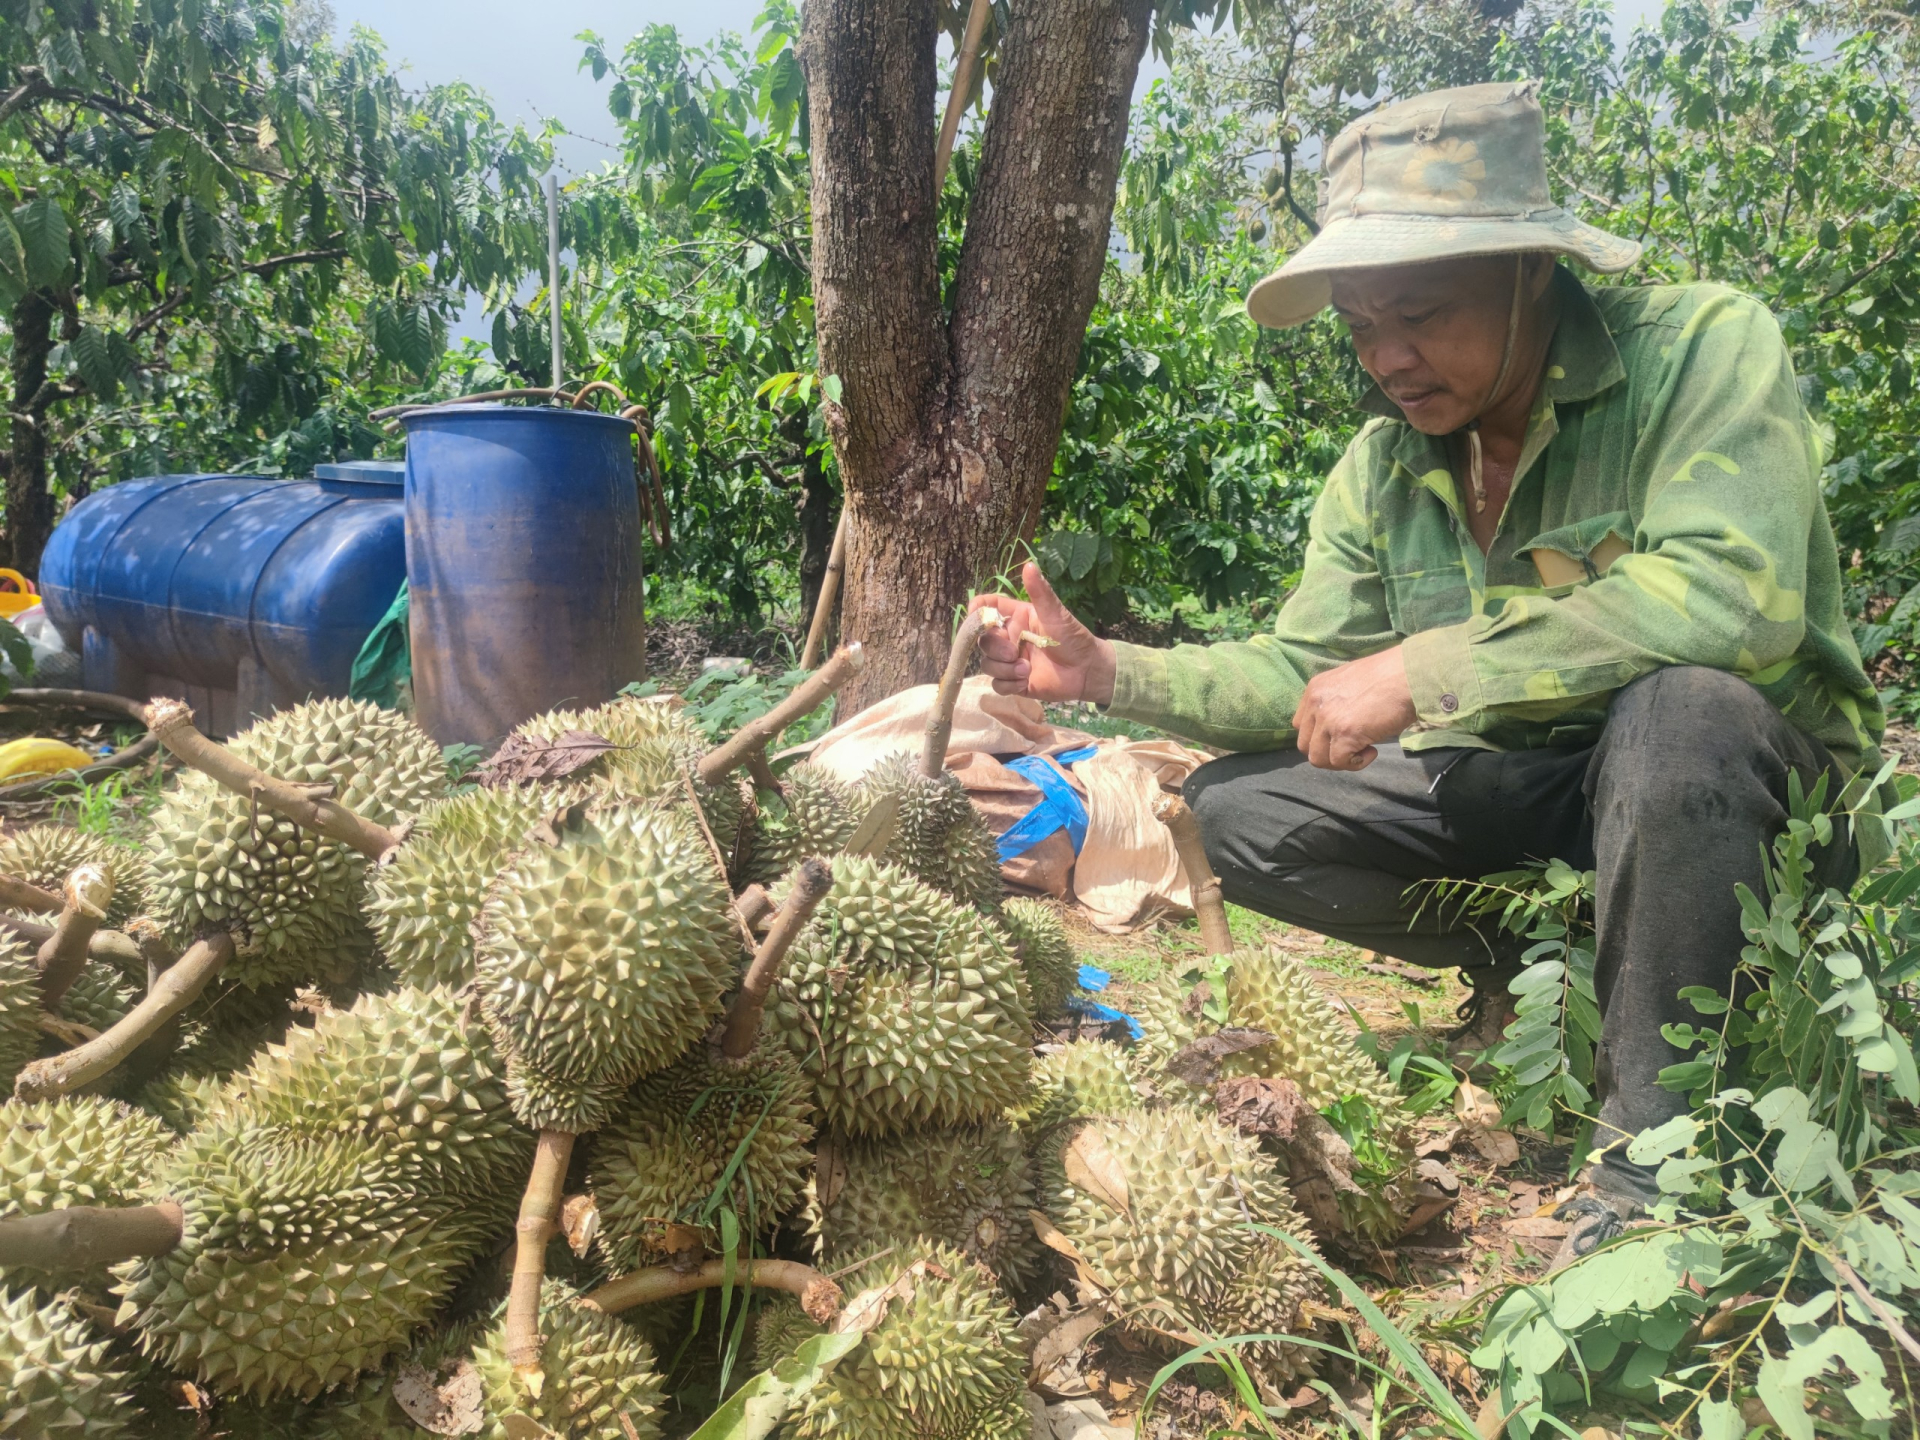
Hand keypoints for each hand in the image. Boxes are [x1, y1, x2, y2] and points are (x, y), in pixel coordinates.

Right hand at [968, 562, 1116, 704]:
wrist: (1087, 670)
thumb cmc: (1072, 637)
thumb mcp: (1055, 613)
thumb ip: (1039, 592)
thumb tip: (1029, 565)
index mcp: (1016, 618)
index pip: (986, 609)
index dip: (977, 612)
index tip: (975, 616)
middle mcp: (1009, 639)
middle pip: (983, 641)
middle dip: (995, 648)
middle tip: (1013, 652)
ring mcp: (1010, 661)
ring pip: (987, 665)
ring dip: (1004, 669)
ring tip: (1026, 670)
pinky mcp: (1015, 682)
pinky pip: (997, 685)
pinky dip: (1009, 684)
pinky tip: (1025, 682)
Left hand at [1291, 647, 1416, 769]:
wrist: (1410, 675)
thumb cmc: (1390, 678)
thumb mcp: (1351, 684)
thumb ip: (1336, 702)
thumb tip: (1336, 728)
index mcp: (1315, 689)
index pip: (1301, 725)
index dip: (1320, 737)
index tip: (1342, 737)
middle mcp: (1316, 703)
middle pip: (1305, 745)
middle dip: (1328, 752)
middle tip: (1353, 748)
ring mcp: (1328, 719)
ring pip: (1317, 758)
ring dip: (1340, 760)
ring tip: (1364, 748)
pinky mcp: (1344, 733)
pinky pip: (1339, 762)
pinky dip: (1357, 763)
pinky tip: (1373, 751)